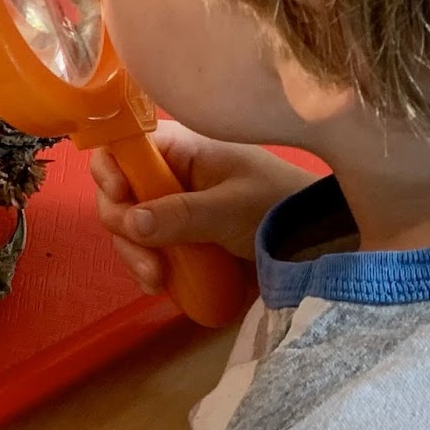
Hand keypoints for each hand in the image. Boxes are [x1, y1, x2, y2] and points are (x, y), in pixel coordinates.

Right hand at [91, 122, 316, 294]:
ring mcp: (172, 209)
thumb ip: (180, 214)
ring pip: (128, 226)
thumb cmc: (278, 209)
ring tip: (156, 279)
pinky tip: (160, 285)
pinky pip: (146, 250)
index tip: (119, 195)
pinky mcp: (178, 240)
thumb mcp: (230, 209)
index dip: (111, 166)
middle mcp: (170, 175)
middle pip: (118, 191)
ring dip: (133, 253)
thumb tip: (131, 222)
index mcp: (182, 149)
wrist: (318, 244)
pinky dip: (146, 268)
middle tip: (144, 254)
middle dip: (122, 224)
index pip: (125, 144)